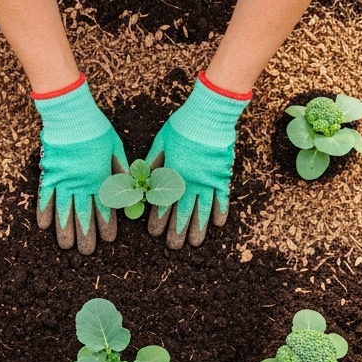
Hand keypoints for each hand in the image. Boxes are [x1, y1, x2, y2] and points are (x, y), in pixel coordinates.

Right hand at [38, 129, 127, 253]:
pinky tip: (44, 226)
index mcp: (100, 178)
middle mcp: (81, 184)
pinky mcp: (48, 173)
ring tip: (66, 247)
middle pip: (83, 214)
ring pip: (63, 210)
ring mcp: (63, 180)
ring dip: (65, 230)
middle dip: (86, 235)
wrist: (71, 115)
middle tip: (87, 252)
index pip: (105, 207)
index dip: (107, 224)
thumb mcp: (116, 149)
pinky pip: (44, 196)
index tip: (109, 239)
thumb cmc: (96, 130)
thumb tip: (132, 190)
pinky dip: (44, 211)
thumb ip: (122, 171)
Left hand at [145, 76, 248, 248]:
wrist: (208, 116)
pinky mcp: (223, 175)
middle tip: (173, 246)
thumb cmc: (181, 127)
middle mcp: (190, 181)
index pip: (163, 202)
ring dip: (198, 227)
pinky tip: (218, 224)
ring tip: (195, 244)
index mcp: (172, 174)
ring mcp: (208, 180)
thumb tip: (139, 182)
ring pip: (203, 209)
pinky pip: (222, 197)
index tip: (154, 233)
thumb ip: (151, 165)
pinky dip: (220, 211)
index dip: (158, 218)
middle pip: (183, 211)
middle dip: (177, 230)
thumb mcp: (159, 144)